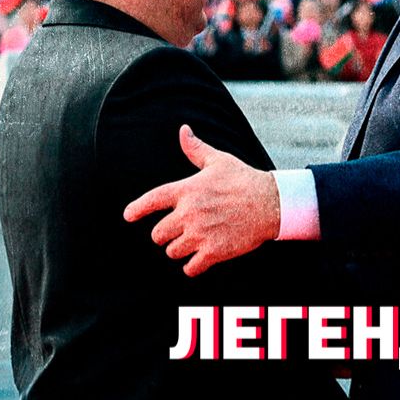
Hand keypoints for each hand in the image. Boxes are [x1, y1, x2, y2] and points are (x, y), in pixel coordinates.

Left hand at [123, 125, 279, 276]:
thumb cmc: (243, 179)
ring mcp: (200, 234)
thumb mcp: (218, 160)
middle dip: (165, 234)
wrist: (271, 203)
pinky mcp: (213, 252)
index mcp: (186, 190)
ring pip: (172, 252)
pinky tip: (199, 260)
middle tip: (176, 231)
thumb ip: (195, 149)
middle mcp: (189, 213)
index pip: (152, 200)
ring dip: (178, 249)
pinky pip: (190, 268)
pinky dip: (192, 267)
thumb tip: (183, 130)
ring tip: (191, 243)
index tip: (128, 216)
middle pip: (157, 234)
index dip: (137, 209)